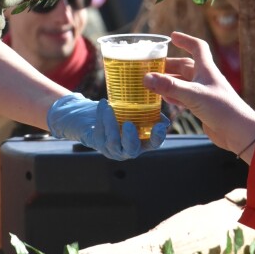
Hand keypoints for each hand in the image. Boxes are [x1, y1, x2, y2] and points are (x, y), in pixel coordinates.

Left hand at [47, 93, 168, 160]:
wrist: (91, 115)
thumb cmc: (118, 112)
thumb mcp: (133, 110)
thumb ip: (147, 113)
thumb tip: (163, 118)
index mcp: (141, 141)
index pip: (153, 144)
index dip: (158, 137)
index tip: (160, 127)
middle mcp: (127, 149)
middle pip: (132, 149)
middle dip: (130, 138)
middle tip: (128, 124)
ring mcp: (111, 149)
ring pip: (112, 142)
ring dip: (111, 124)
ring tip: (110, 107)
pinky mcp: (96, 143)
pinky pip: (99, 133)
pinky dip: (101, 117)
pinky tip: (103, 103)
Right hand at [145, 32, 254, 160]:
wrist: (239, 133)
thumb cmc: (222, 109)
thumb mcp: (193, 95)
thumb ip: (170, 87)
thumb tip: (146, 78)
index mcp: (207, 69)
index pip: (197, 47)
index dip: (185, 40)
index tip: (172, 36)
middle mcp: (205, 79)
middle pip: (184, 66)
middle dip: (168, 65)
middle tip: (151, 67)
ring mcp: (203, 93)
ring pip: (182, 83)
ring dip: (168, 81)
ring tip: (152, 82)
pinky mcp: (202, 107)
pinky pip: (184, 97)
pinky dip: (173, 96)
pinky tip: (164, 98)